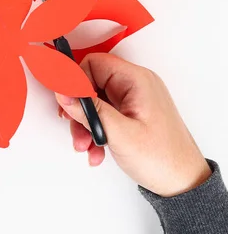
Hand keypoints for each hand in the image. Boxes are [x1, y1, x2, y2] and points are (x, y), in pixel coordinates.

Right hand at [56, 53, 210, 196]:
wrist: (182, 183)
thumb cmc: (163, 158)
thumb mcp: (118, 133)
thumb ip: (88, 110)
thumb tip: (63, 92)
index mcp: (136, 81)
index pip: (94, 64)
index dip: (76, 81)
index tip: (66, 102)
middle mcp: (135, 86)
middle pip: (91, 83)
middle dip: (80, 109)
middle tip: (75, 126)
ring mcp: (133, 100)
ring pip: (94, 101)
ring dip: (85, 124)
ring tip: (86, 145)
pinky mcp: (131, 114)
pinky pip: (104, 114)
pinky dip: (96, 130)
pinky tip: (96, 149)